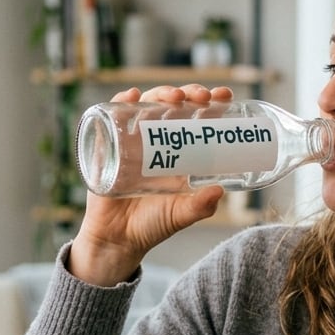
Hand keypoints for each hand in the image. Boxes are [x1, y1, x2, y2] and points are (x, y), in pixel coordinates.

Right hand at [69, 84, 232, 285]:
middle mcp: (156, 142)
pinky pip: (113, 117)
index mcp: (178, 153)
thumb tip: (219, 191)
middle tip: (202, 97)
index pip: (196, 119)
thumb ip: (200, 207)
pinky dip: (121, 101)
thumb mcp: (180, 215)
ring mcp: (132, 141)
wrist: (117, 240)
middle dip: (189, 94)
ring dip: (161, 94)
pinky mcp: (109, 145)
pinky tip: (132, 96)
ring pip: (147, 105)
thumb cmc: (152, 225)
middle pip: (173, 106)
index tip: (225, 96)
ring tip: (174, 97)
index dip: (211, 103)